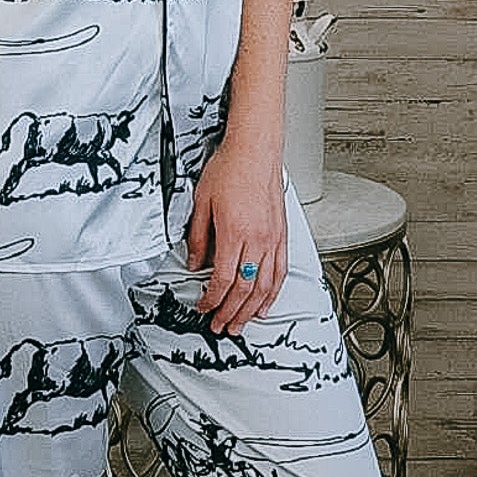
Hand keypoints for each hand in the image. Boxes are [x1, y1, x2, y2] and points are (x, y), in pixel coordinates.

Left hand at [187, 136, 287, 334]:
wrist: (255, 150)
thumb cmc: (229, 169)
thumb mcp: (201, 202)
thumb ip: (197, 237)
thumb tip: (195, 263)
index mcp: (234, 233)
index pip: (224, 279)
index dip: (212, 300)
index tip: (204, 308)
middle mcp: (257, 240)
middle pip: (245, 289)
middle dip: (231, 312)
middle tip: (221, 326)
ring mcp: (273, 239)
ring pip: (265, 285)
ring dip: (252, 309)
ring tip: (242, 324)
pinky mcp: (281, 235)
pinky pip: (280, 271)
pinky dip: (273, 292)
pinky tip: (266, 303)